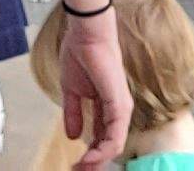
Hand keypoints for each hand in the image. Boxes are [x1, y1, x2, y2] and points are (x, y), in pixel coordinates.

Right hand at [51, 6, 133, 166]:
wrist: (85, 35)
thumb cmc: (81, 54)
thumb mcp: (72, 91)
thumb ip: (74, 114)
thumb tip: (73, 136)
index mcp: (107, 106)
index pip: (101, 137)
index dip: (88, 153)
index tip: (75, 163)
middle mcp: (118, 110)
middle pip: (109, 145)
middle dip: (93, 161)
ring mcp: (121, 108)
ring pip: (113, 145)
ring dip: (97, 160)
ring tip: (82, 168)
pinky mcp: (120, 105)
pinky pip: (115, 136)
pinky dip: (102, 150)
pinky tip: (89, 157)